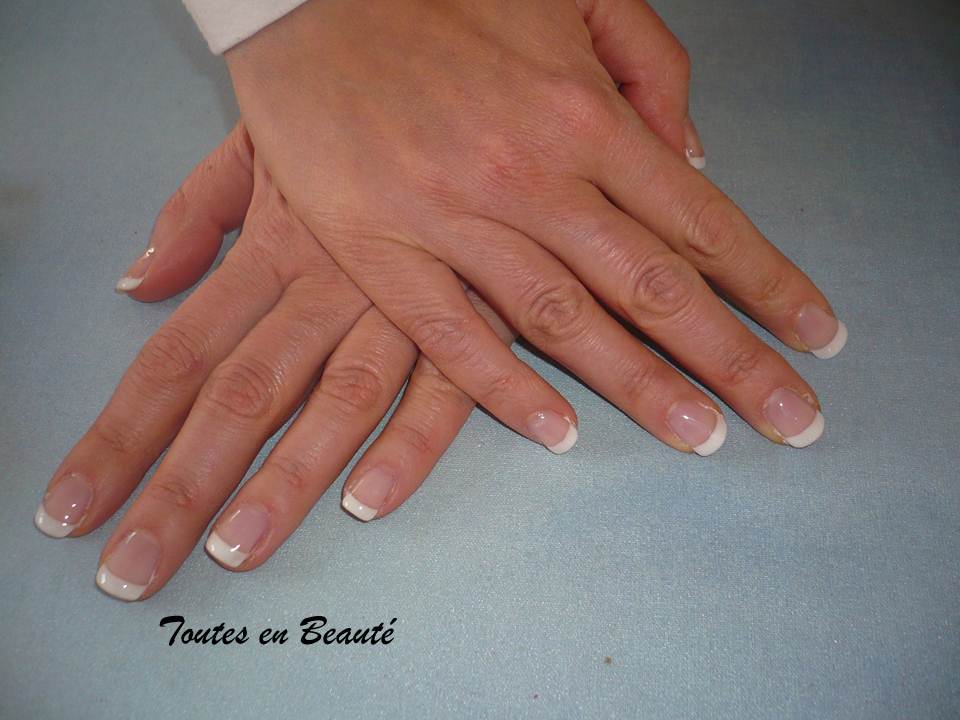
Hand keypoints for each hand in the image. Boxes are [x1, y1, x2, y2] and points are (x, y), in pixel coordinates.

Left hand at [35, 125, 507, 599]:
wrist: (465, 84)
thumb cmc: (356, 123)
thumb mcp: (260, 143)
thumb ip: (194, 212)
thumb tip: (137, 282)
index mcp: (269, 249)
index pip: (176, 357)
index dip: (120, 438)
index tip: (73, 507)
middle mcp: (326, 285)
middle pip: (239, 398)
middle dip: (180, 488)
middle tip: (134, 569)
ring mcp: (400, 306)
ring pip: (335, 403)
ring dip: (286, 482)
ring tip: (236, 551)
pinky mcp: (473, 319)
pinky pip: (444, 388)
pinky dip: (412, 445)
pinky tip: (371, 502)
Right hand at [226, 0, 844, 458]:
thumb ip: (647, 66)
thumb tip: (692, 154)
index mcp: (582, 111)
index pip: (700, 220)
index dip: (768, 283)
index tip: (814, 334)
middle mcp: (530, 172)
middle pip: (653, 286)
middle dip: (733, 358)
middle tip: (790, 418)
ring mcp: (452, 216)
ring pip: (564, 320)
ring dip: (640, 386)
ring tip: (702, 437)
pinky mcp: (378, 247)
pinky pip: (453, 334)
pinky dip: (506, 388)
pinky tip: (560, 432)